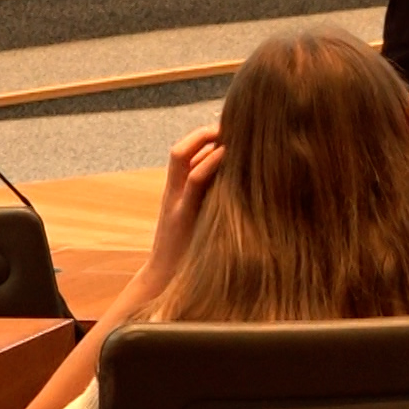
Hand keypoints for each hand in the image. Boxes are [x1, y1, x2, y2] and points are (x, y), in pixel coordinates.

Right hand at [142, 127, 223, 287]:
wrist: (167, 283)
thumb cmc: (190, 253)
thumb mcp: (200, 222)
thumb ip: (210, 201)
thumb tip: (242, 184)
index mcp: (176, 193)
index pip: (184, 154)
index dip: (203, 138)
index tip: (231, 130)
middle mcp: (173, 193)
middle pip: (180, 151)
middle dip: (204, 134)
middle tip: (233, 125)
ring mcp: (175, 202)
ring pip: (182, 158)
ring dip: (206, 141)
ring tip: (231, 133)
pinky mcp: (182, 215)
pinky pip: (194, 181)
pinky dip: (209, 164)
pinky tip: (228, 155)